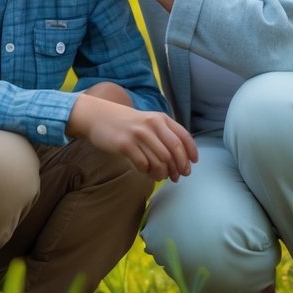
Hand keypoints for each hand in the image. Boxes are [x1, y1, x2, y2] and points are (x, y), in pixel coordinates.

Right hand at [66, 94, 197, 181]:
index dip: (190, 152)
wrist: (99, 116)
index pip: (183, 136)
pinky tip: (147, 172)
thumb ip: (165, 134)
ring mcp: (138, 134)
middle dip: (179, 167)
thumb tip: (181, 158)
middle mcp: (152, 124)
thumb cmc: (127, 123)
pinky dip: (148, 172)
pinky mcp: (125, 145)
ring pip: (160, 160)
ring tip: (161, 176)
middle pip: (174, 151)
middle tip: (178, 176)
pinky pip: (143, 164)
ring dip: (163, 173)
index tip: (192, 164)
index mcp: (161, 118)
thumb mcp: (149, 121)